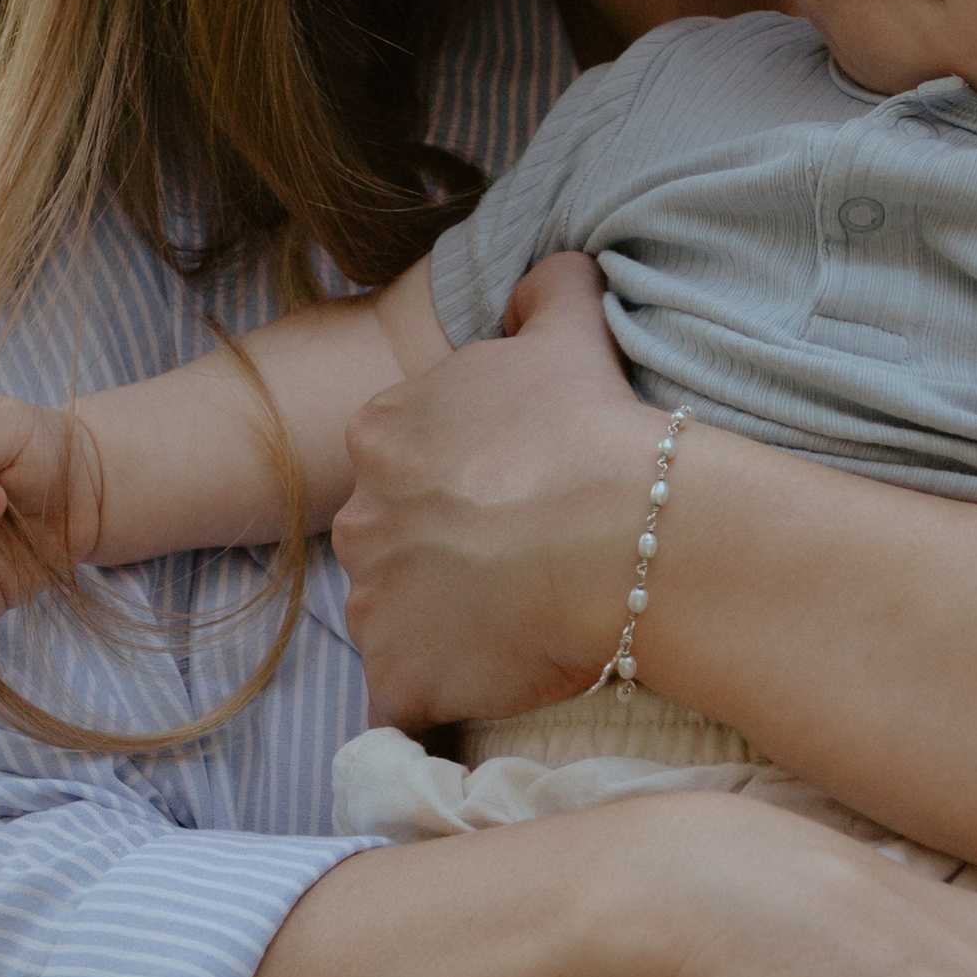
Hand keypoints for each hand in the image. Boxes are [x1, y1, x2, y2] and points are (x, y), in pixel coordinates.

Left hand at [331, 253, 651, 725]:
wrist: (619, 530)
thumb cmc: (590, 428)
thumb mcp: (569, 329)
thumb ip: (549, 288)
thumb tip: (547, 274)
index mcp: (382, 432)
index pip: (400, 466)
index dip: (459, 487)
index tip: (512, 501)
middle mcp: (357, 517)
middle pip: (390, 545)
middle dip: (440, 558)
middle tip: (519, 566)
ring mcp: (372, 603)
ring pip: (395, 621)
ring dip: (440, 629)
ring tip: (517, 630)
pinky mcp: (400, 677)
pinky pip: (405, 702)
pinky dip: (435, 702)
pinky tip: (484, 693)